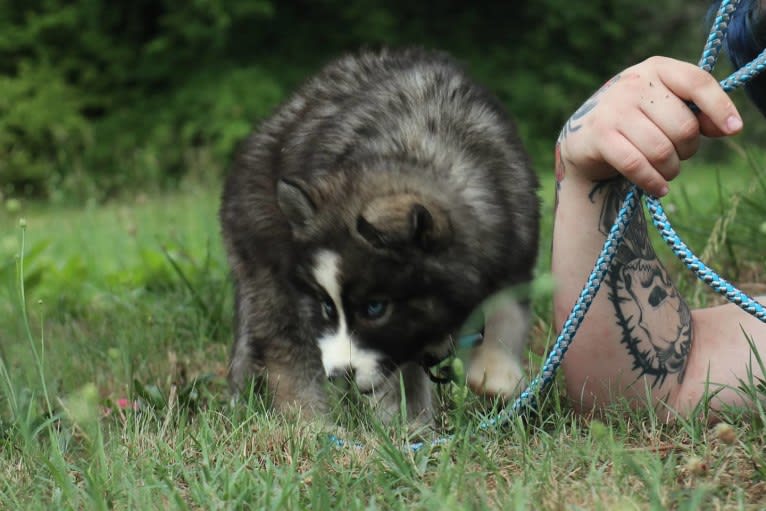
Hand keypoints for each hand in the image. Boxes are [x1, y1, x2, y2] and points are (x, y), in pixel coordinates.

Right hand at [556, 56, 742, 196]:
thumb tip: (729, 127)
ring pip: (661, 150)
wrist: (584, 139)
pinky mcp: (599, 136)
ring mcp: (613, 109)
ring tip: (667, 172)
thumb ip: (695, 111)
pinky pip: (637, 165)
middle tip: (678, 156)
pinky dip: (653, 182)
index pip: (697, 82)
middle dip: (687, 150)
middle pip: (683, 126)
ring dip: (671, 169)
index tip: (733, 130)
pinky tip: (659, 189)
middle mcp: (633, 83)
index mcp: (656, 68)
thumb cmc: (636, 122)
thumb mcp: (665, 106)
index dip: (719, 107)